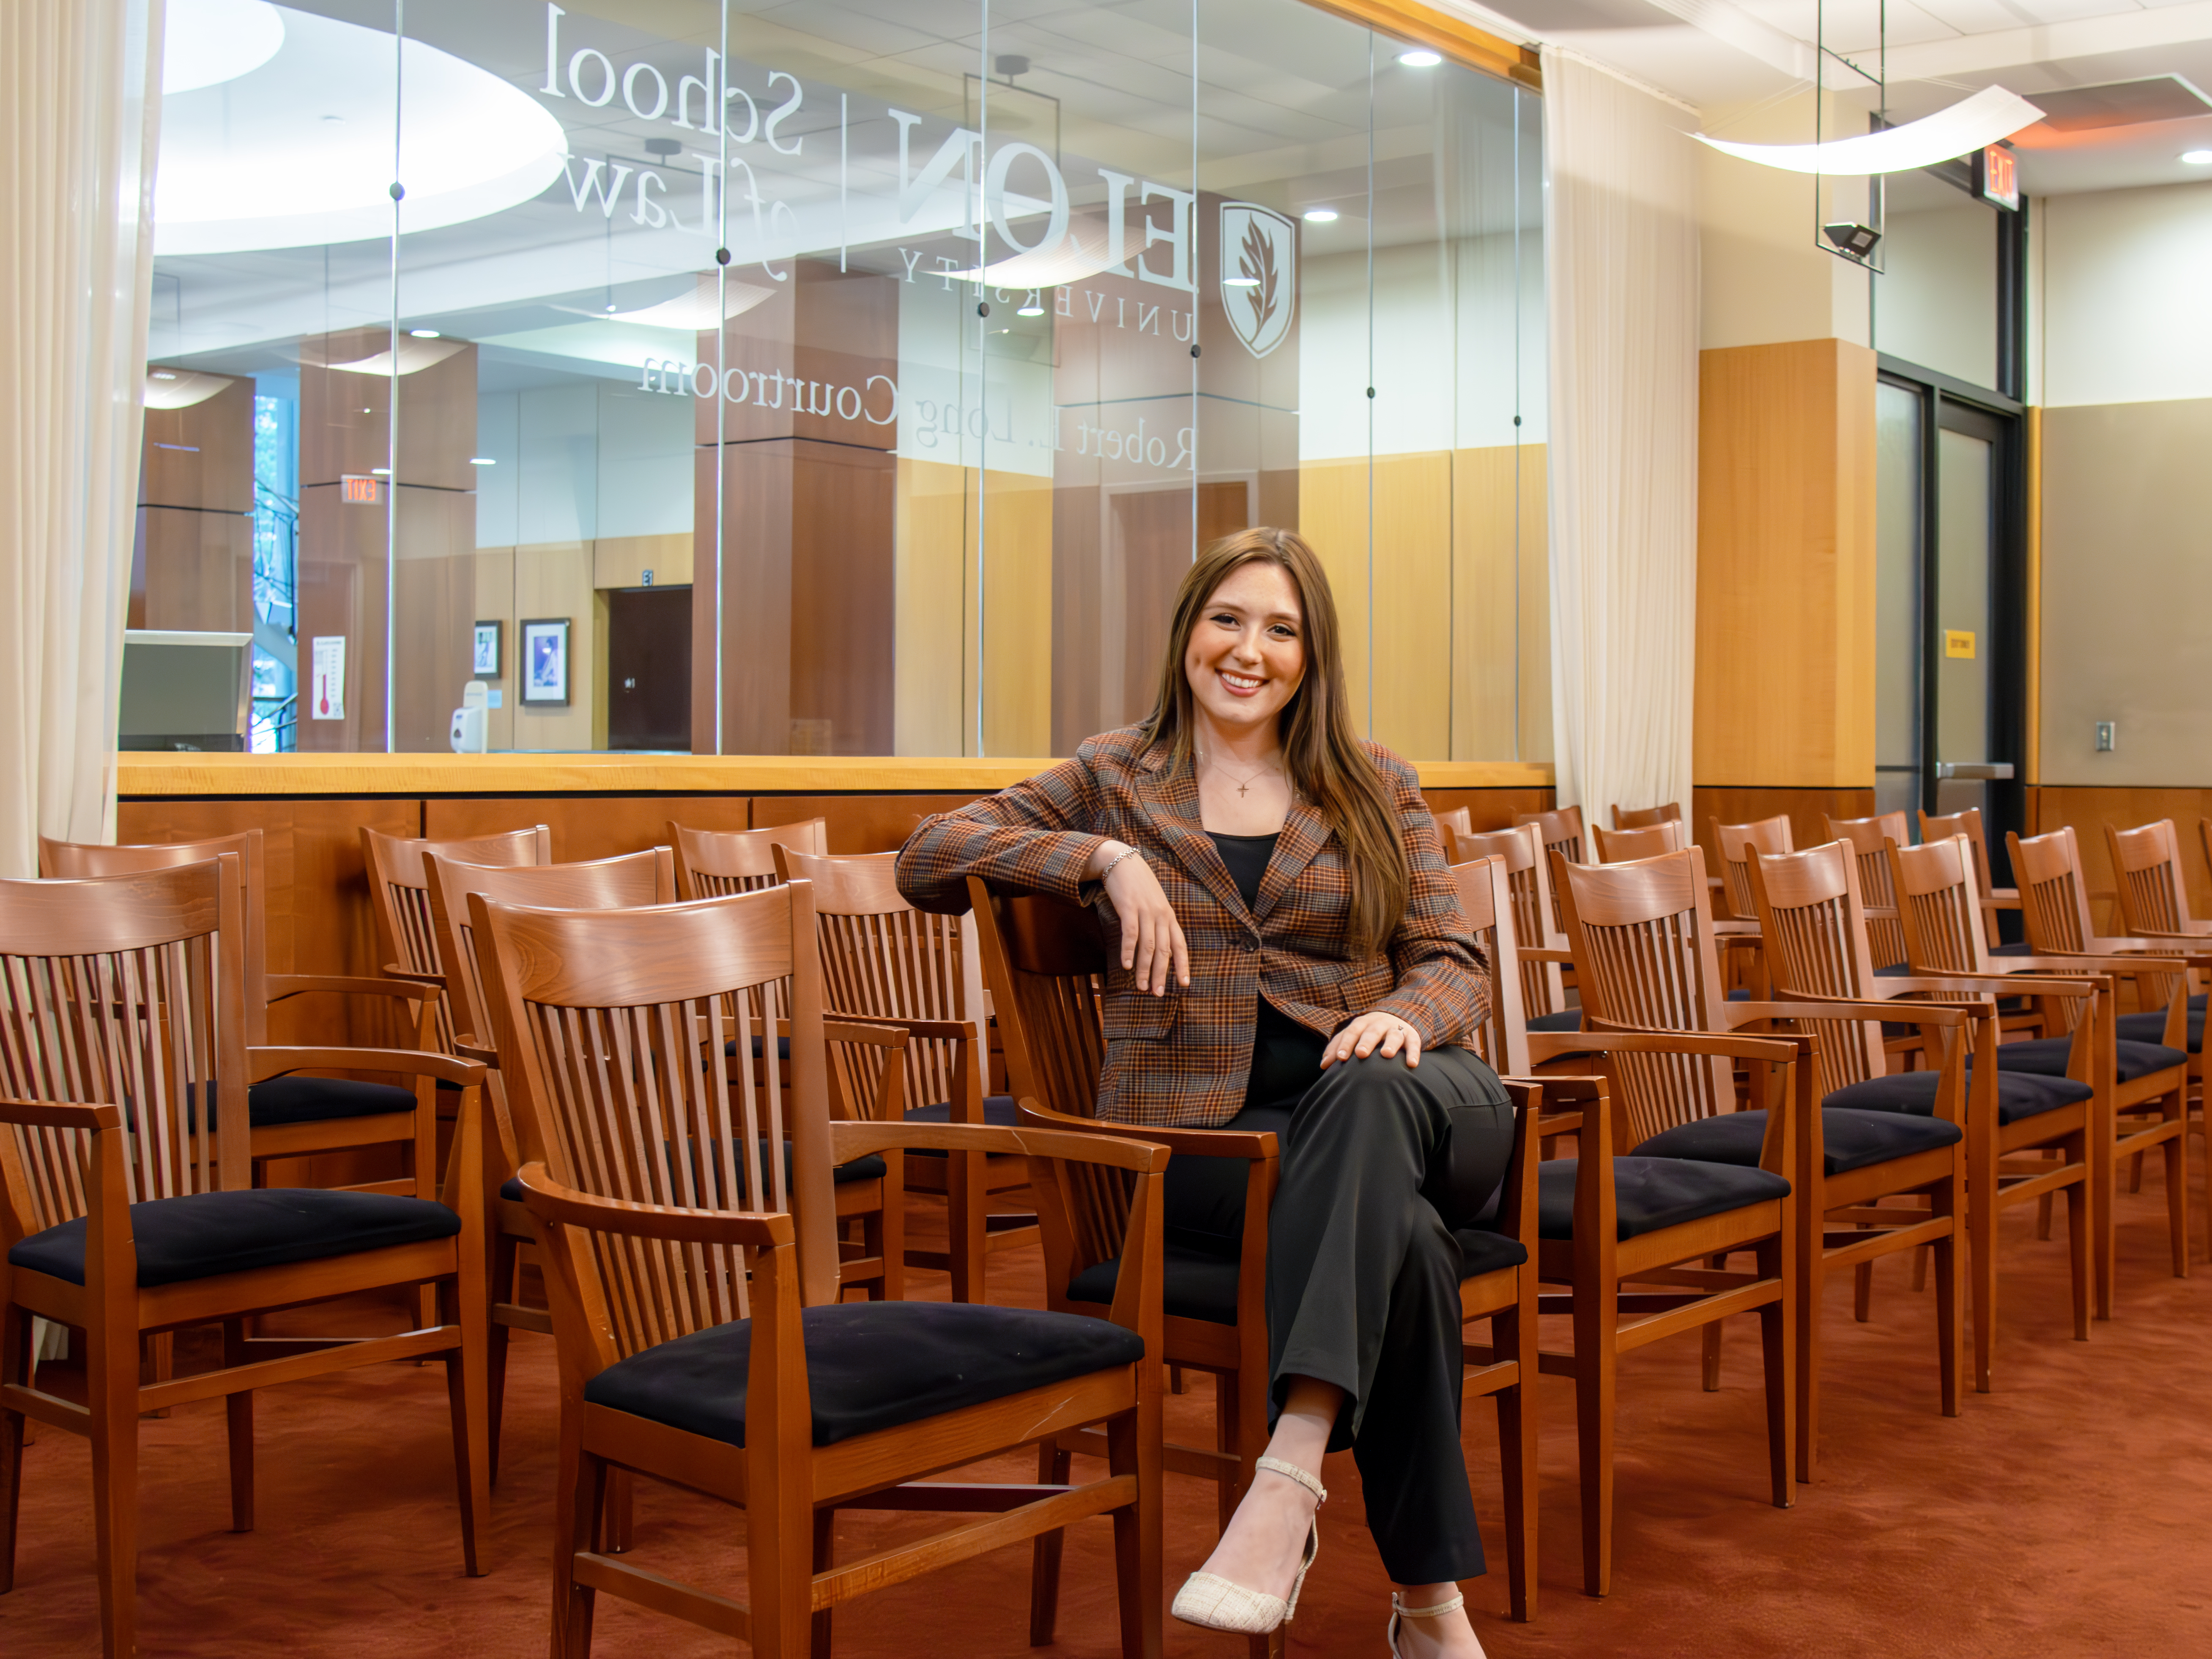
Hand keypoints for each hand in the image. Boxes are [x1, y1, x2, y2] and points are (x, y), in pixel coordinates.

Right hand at [1090, 842, 1188, 995]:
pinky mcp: (1129, 907)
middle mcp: (1161, 915)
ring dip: (1144, 969)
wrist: (1121, 861)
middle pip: (1164, 950)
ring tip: (1141, 986)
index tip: (1184, 984)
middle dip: (1161, 974)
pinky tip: (1126, 965)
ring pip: (1148, 946)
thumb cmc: (1137, 885)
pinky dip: (1128, 951)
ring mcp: (1145, 911)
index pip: (1180, 945)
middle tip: (1157, 993)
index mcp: (1169, 916)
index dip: (1182, 965)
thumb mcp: (1153, 904)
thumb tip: (1159, 949)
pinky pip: (1130, 934)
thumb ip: (1157, 924)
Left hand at [1323, 1010, 1421, 1068]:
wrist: (1394, 1019)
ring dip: (1390, 1044)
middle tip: (1360, 1054)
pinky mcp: (1411, 1035)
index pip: (1352, 1032)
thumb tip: (1323, 1065)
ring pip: (1393, 1035)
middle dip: (1366, 1042)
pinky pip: (1414, 1043)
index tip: (1340, 1057)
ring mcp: (1396, 1029)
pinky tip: (1412, 1064)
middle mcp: (1379, 1024)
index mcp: (1362, 1023)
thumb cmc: (1367, 1033)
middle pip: (1372, 1031)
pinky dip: (1413, 1053)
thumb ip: (1337, 1048)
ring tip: (1386, 1055)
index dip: (1346, 1043)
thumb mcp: (1353, 1035)